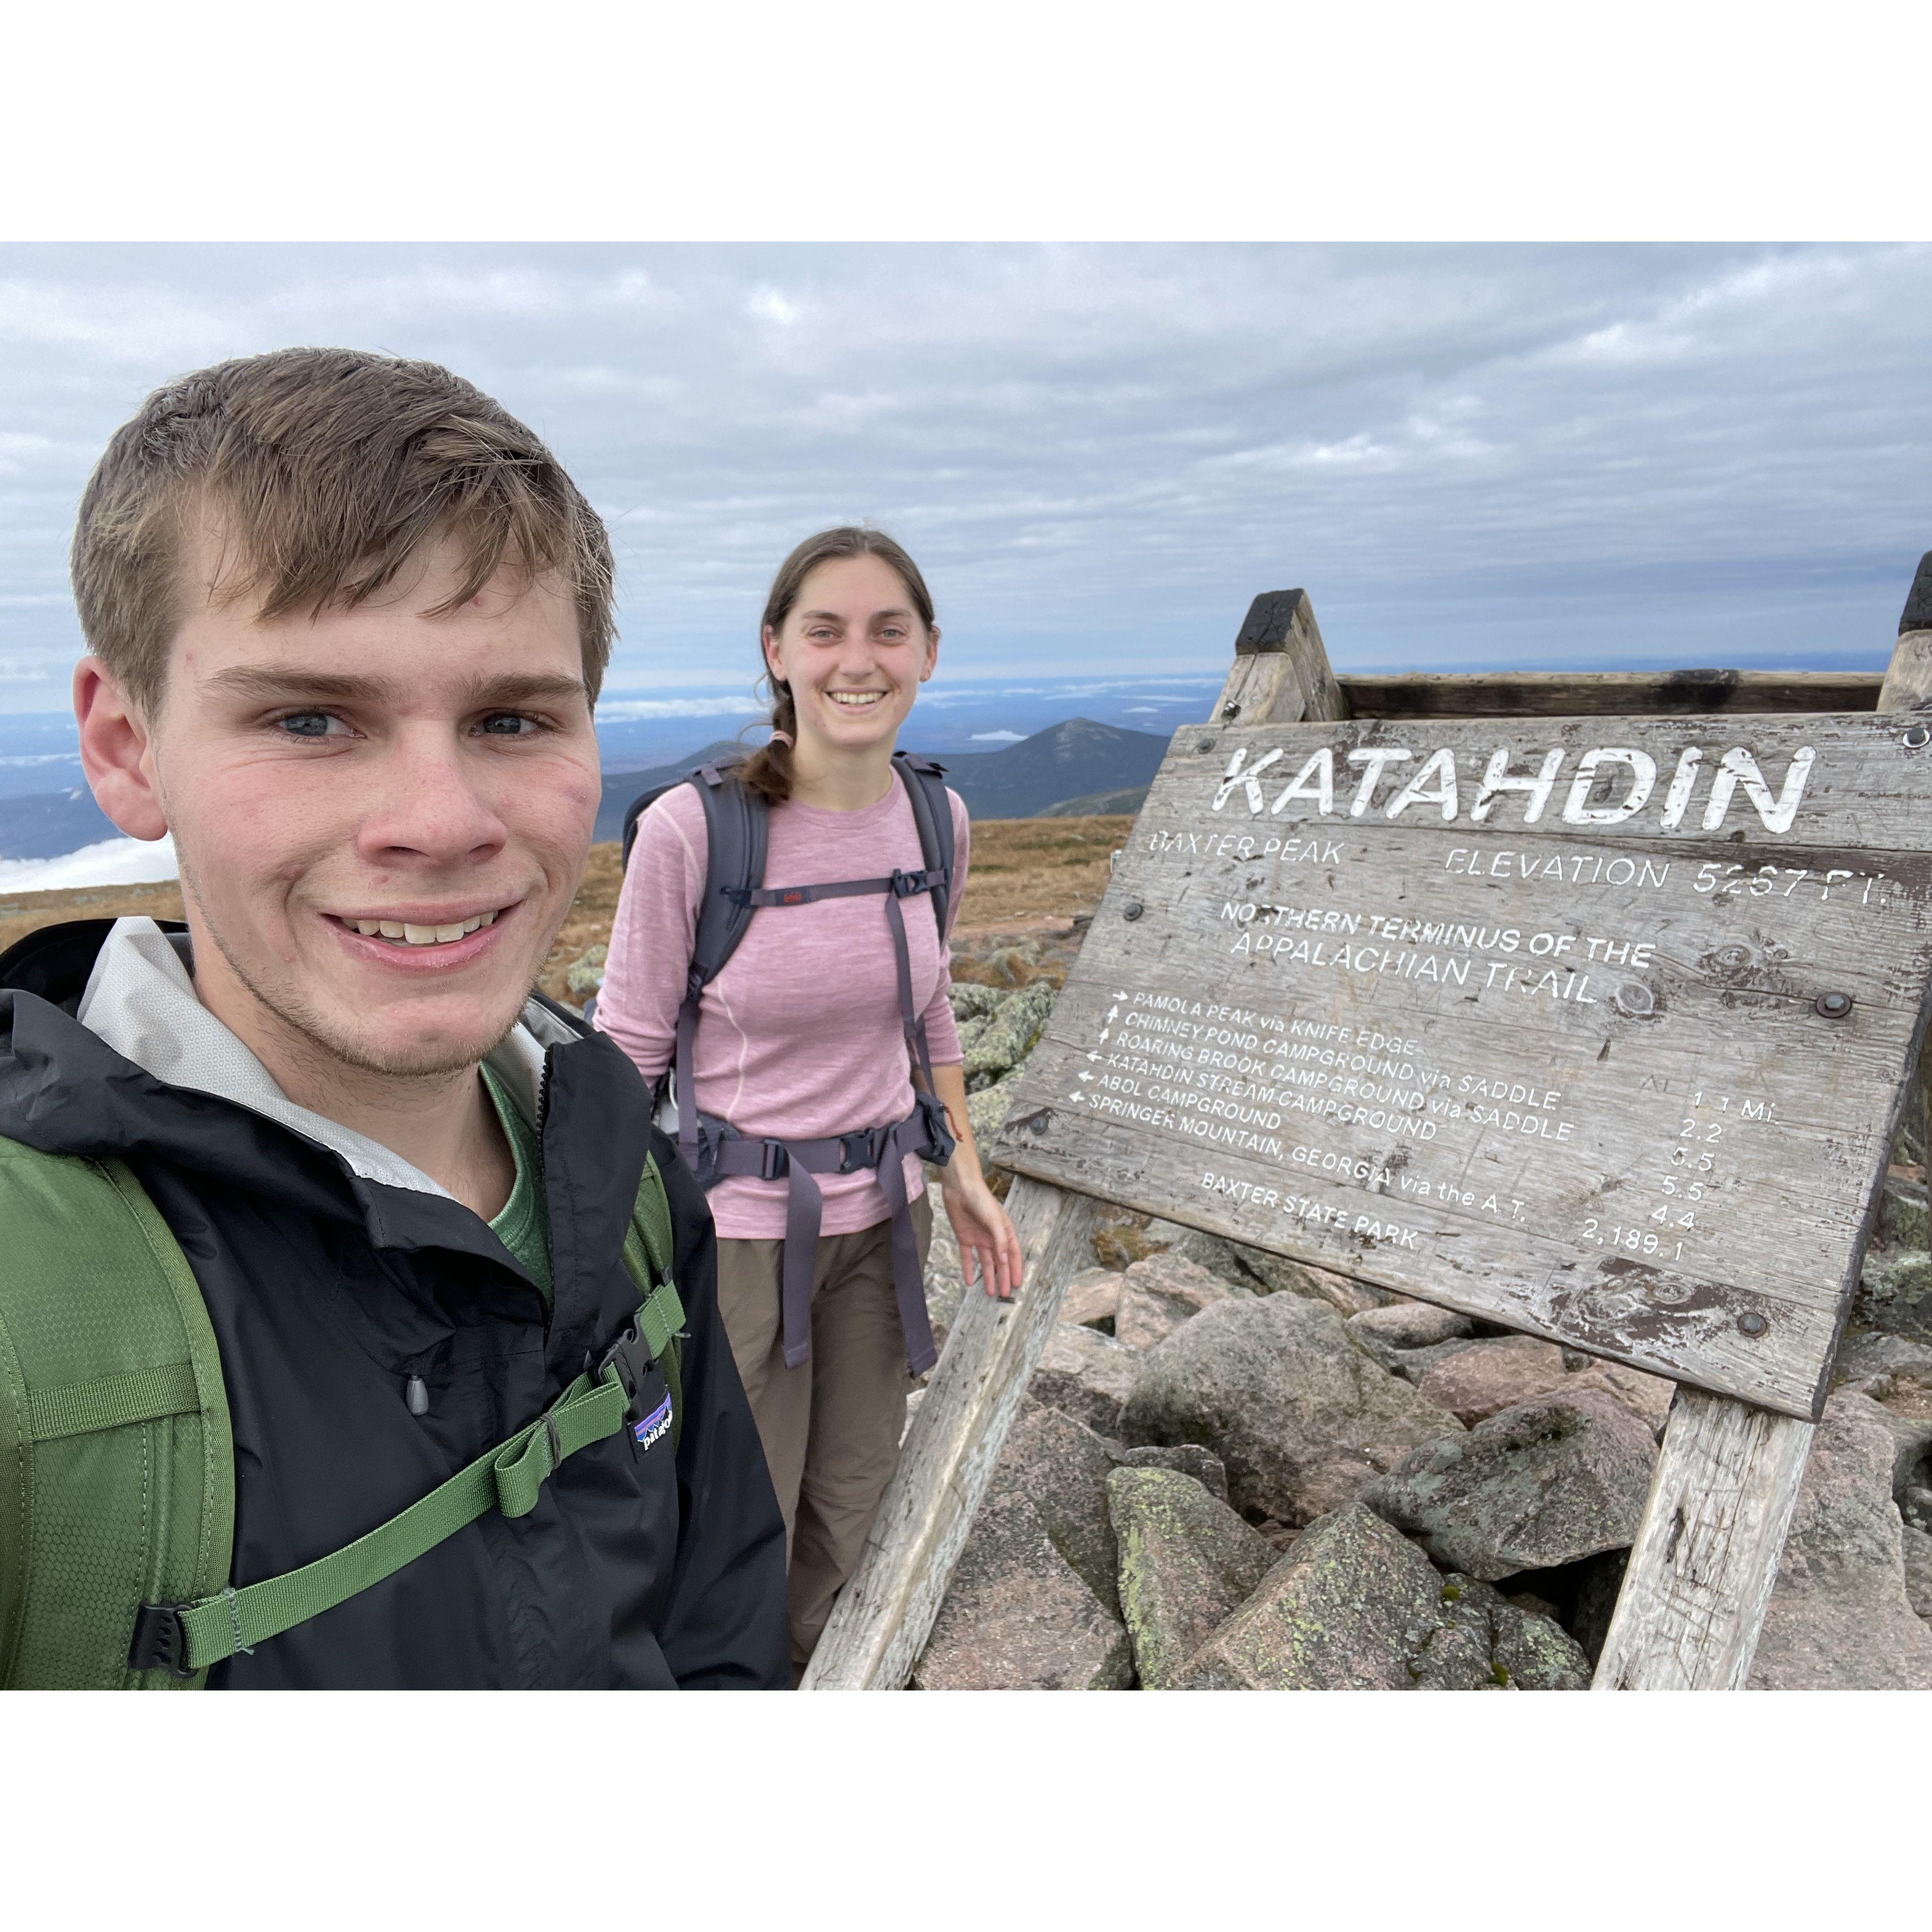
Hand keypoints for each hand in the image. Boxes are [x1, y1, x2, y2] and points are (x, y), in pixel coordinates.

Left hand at [941, 1171, 1025, 1300]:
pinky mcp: (964, 1238)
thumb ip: (1000, 1241)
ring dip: (988, 1277)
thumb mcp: (994, 1221)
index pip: (1012, 1254)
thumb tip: (1004, 1261)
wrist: (960, 1189)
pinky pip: (967, 1257)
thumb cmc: (981, 1200)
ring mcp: (979, 1238)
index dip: (1015, 1269)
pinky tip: (969, 1281)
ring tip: (990, 1292)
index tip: (1017, 1284)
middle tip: (1004, 1294)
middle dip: (1003, 1277)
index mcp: (1004, 1231)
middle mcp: (992, 1237)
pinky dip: (968, 1269)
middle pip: (1000, 1262)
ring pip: (985, 1262)